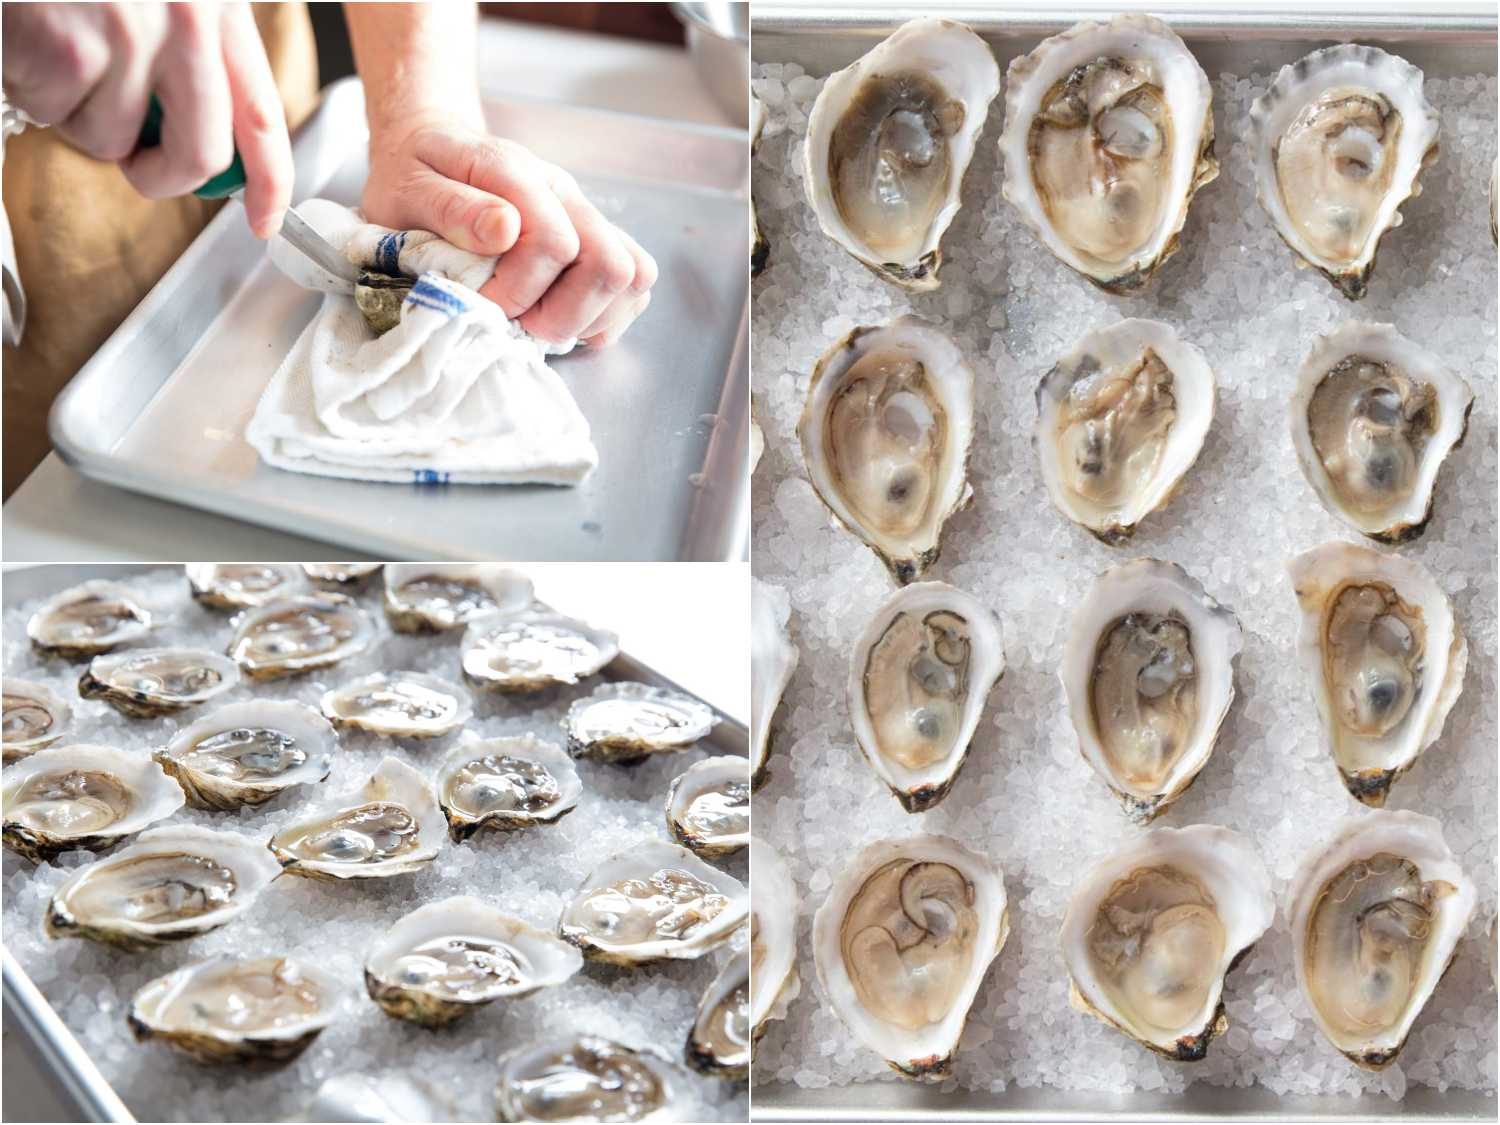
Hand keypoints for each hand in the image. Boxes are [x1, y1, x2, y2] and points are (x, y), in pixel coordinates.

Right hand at [0, 1, 291, 237]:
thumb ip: (196, 51)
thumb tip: (208, 142)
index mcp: (218, 6)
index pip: (263, 116)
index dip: (271, 182)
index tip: (265, 220)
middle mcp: (187, 20)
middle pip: (200, 154)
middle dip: (162, 175)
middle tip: (134, 160)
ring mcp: (127, 35)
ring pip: (112, 139)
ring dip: (78, 112)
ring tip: (60, 47)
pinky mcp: (68, 49)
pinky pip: (55, 114)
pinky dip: (33, 89)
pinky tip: (30, 38)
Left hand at [361, 114, 656, 346]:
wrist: (429, 147)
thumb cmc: (415, 173)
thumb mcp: (408, 186)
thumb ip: (452, 207)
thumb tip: (505, 230)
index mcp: (520, 176)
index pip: (554, 244)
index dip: (519, 291)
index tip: (481, 304)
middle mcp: (565, 195)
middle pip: (612, 266)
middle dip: (564, 314)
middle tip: (519, 322)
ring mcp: (586, 218)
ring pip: (633, 277)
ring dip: (590, 317)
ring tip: (540, 322)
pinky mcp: (596, 240)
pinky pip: (633, 286)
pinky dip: (603, 315)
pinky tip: (561, 315)